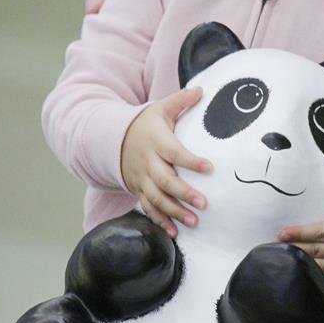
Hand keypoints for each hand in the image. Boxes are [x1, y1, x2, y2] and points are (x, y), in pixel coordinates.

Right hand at [121, 87, 211, 236]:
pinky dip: (160, 222)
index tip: (209, 168)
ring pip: (157, 199)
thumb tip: (201, 89)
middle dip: (183, 193)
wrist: (114, 141)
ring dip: (174, 212)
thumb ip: (180, 100)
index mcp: (156, 141)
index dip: (190, 161)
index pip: (174, 152)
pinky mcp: (139, 191)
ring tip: (194, 222)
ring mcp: (141, 179)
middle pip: (165, 180)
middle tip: (204, 203)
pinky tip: (175, 233)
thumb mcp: (159, 109)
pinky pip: (149, 209)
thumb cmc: (145, 125)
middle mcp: (148, 163)